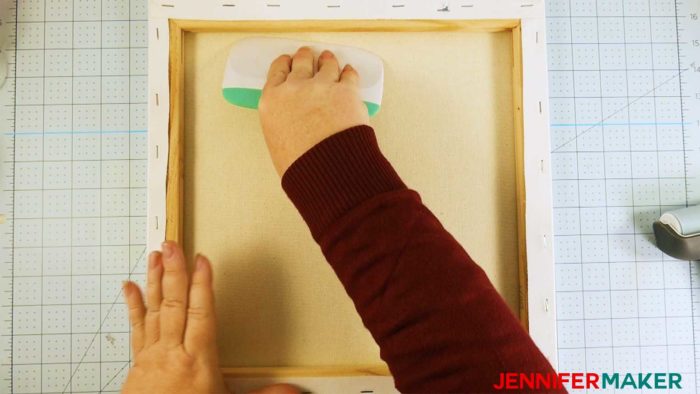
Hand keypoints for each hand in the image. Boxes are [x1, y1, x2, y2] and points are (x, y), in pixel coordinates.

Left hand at [122, 242, 298, 393]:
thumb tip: (293, 392)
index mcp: (197, 362)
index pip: (201, 315)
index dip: (203, 285)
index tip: (202, 260)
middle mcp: (172, 354)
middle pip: (174, 305)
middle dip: (174, 272)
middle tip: (171, 244)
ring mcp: (151, 357)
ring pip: (153, 311)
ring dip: (154, 281)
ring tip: (154, 256)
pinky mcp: (136, 364)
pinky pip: (135, 329)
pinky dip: (133, 306)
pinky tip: (129, 287)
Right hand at [258, 47, 368, 175]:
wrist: (326, 170)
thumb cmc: (300, 166)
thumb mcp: (277, 144)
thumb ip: (282, 124)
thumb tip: (294, 123)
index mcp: (272, 102)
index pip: (276, 72)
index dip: (284, 64)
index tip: (288, 61)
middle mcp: (294, 88)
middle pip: (301, 62)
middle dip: (305, 57)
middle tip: (308, 55)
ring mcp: (322, 86)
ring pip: (326, 64)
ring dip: (328, 61)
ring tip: (330, 59)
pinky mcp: (346, 90)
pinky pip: (348, 74)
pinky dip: (348, 72)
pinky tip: (349, 71)